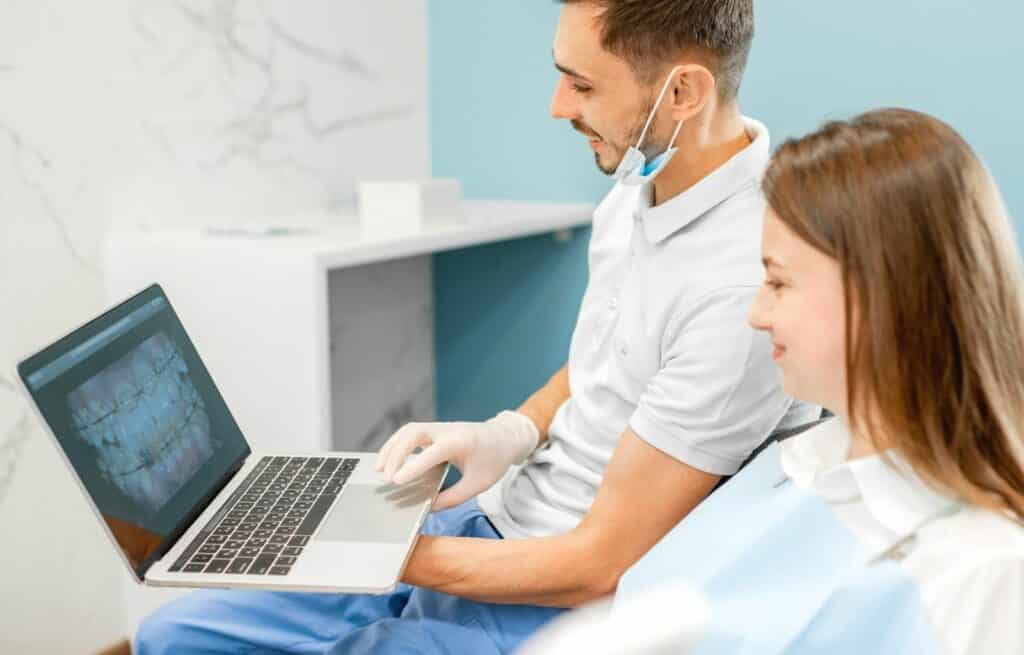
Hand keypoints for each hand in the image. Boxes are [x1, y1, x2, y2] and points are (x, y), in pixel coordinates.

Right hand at [376, 411, 538, 510]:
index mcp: (460, 441)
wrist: (504, 437)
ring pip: (408, 430)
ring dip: (391, 448)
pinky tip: (389, 461)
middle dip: (396, 454)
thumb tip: (427, 507)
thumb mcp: (477, 484)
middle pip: (413, 433)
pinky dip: (397, 445)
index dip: (413, 466)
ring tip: (379, 469)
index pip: (432, 452)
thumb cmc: (494, 460)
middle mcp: (447, 430)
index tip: (396, 481)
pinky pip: (411, 433)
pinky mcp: (435, 430)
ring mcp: (439, 428)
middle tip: (386, 478)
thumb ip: (452, 498)